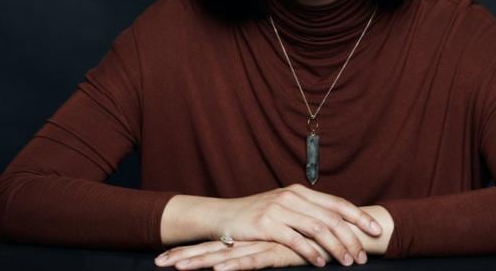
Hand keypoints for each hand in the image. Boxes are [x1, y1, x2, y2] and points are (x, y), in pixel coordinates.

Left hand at [155, 239, 328, 269]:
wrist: (338, 228)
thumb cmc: (310, 242)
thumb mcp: (281, 250)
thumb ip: (264, 252)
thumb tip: (247, 257)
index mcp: (248, 240)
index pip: (213, 246)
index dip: (189, 251)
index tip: (164, 257)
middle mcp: (251, 240)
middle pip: (211, 249)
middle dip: (184, 256)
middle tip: (157, 262)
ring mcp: (262, 244)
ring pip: (225, 255)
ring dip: (199, 261)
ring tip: (176, 267)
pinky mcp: (277, 250)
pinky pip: (253, 260)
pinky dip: (234, 266)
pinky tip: (218, 270)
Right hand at [161, 184, 380, 266]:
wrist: (223, 216)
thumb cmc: (256, 216)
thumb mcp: (284, 208)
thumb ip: (307, 212)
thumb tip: (337, 226)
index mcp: (299, 191)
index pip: (336, 203)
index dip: (358, 216)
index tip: (375, 231)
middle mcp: (291, 197)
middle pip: (331, 217)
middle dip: (351, 238)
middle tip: (362, 256)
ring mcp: (278, 209)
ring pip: (318, 228)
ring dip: (337, 247)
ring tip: (348, 262)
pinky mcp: (266, 224)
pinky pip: (296, 240)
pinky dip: (312, 252)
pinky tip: (321, 262)